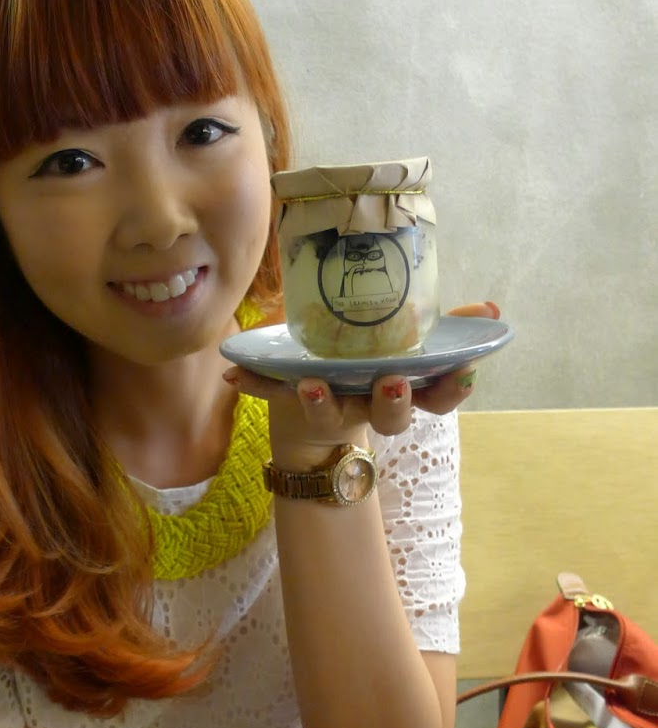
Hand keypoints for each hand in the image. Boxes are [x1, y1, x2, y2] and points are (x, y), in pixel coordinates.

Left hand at [221, 301, 499, 465]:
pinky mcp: (293, 403)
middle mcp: (369, 406)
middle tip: (390, 382)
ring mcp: (332, 408)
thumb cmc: (369, 360)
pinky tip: (236, 374)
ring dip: (321, 403)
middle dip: (391, 402)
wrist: (314, 398)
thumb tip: (490, 310)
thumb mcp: (406, 339)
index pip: (439, 397)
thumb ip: (445, 323)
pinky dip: (256, 383)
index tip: (464, 372)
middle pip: (389, 417)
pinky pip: (274, 395)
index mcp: (403, 389)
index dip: (453, 389)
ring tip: (310, 385)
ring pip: (330, 416)